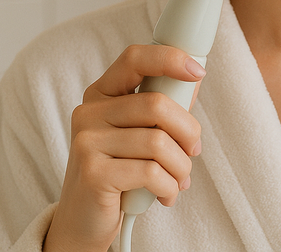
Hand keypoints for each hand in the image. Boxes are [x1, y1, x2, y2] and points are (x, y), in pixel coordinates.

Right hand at [44, 45, 204, 251]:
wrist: (83, 222)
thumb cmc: (120, 173)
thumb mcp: (139, 135)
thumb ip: (162, 108)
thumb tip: (195, 77)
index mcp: (101, 94)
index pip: (135, 58)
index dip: (169, 59)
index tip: (197, 71)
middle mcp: (89, 113)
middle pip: (157, 105)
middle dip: (188, 132)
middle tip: (193, 151)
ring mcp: (87, 142)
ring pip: (159, 142)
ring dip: (181, 166)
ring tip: (177, 180)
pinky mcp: (93, 173)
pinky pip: (151, 172)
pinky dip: (169, 186)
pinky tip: (165, 195)